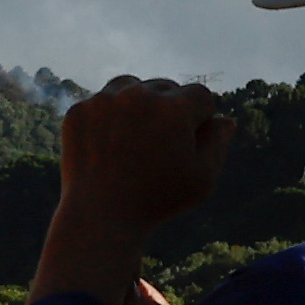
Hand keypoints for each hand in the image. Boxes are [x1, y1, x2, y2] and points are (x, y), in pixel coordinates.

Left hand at [37, 75, 226, 304]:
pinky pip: (103, 102)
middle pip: (166, 87)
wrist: (100, 217)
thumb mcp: (201, 179)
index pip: (201, 96)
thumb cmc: (158, 202)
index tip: (189, 143)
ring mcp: (104, 101)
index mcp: (173, 109)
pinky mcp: (79, 111)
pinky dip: (109, 117)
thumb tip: (225, 120)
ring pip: (132, 86)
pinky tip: (112, 144)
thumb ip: (217, 144)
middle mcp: (137, 96)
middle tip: (161, 145)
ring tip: (138, 136)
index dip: (201, 120)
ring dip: (139, 103)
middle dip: (170, 109)